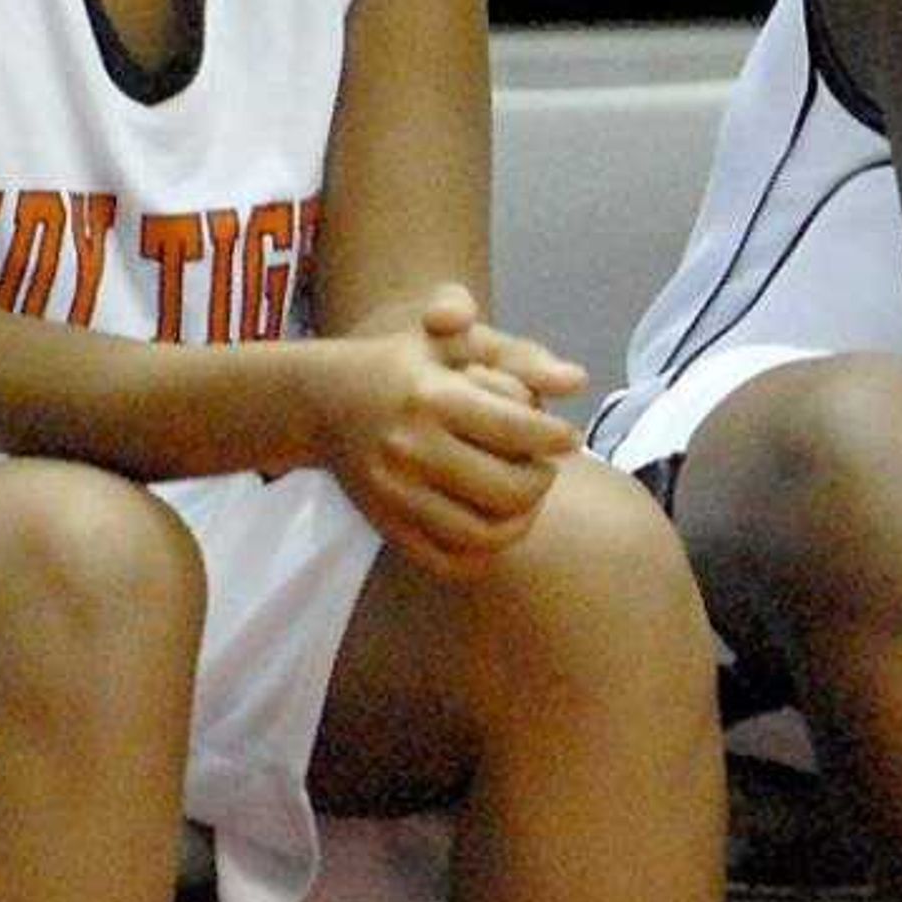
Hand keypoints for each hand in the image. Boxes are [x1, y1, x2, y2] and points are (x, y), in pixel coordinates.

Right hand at [311, 283, 585, 574]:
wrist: (323, 401)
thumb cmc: (405, 363)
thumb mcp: (453, 340)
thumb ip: (518, 354)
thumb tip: (578, 380)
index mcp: (432, 398)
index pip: (519, 430)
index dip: (556, 437)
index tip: (568, 436)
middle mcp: (412, 450)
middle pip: (510, 490)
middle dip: (543, 480)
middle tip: (546, 467)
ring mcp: (397, 495)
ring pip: (485, 535)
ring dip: (522, 520)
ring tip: (526, 497)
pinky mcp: (387, 526)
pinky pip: (451, 561)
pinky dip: (486, 551)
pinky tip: (496, 522)